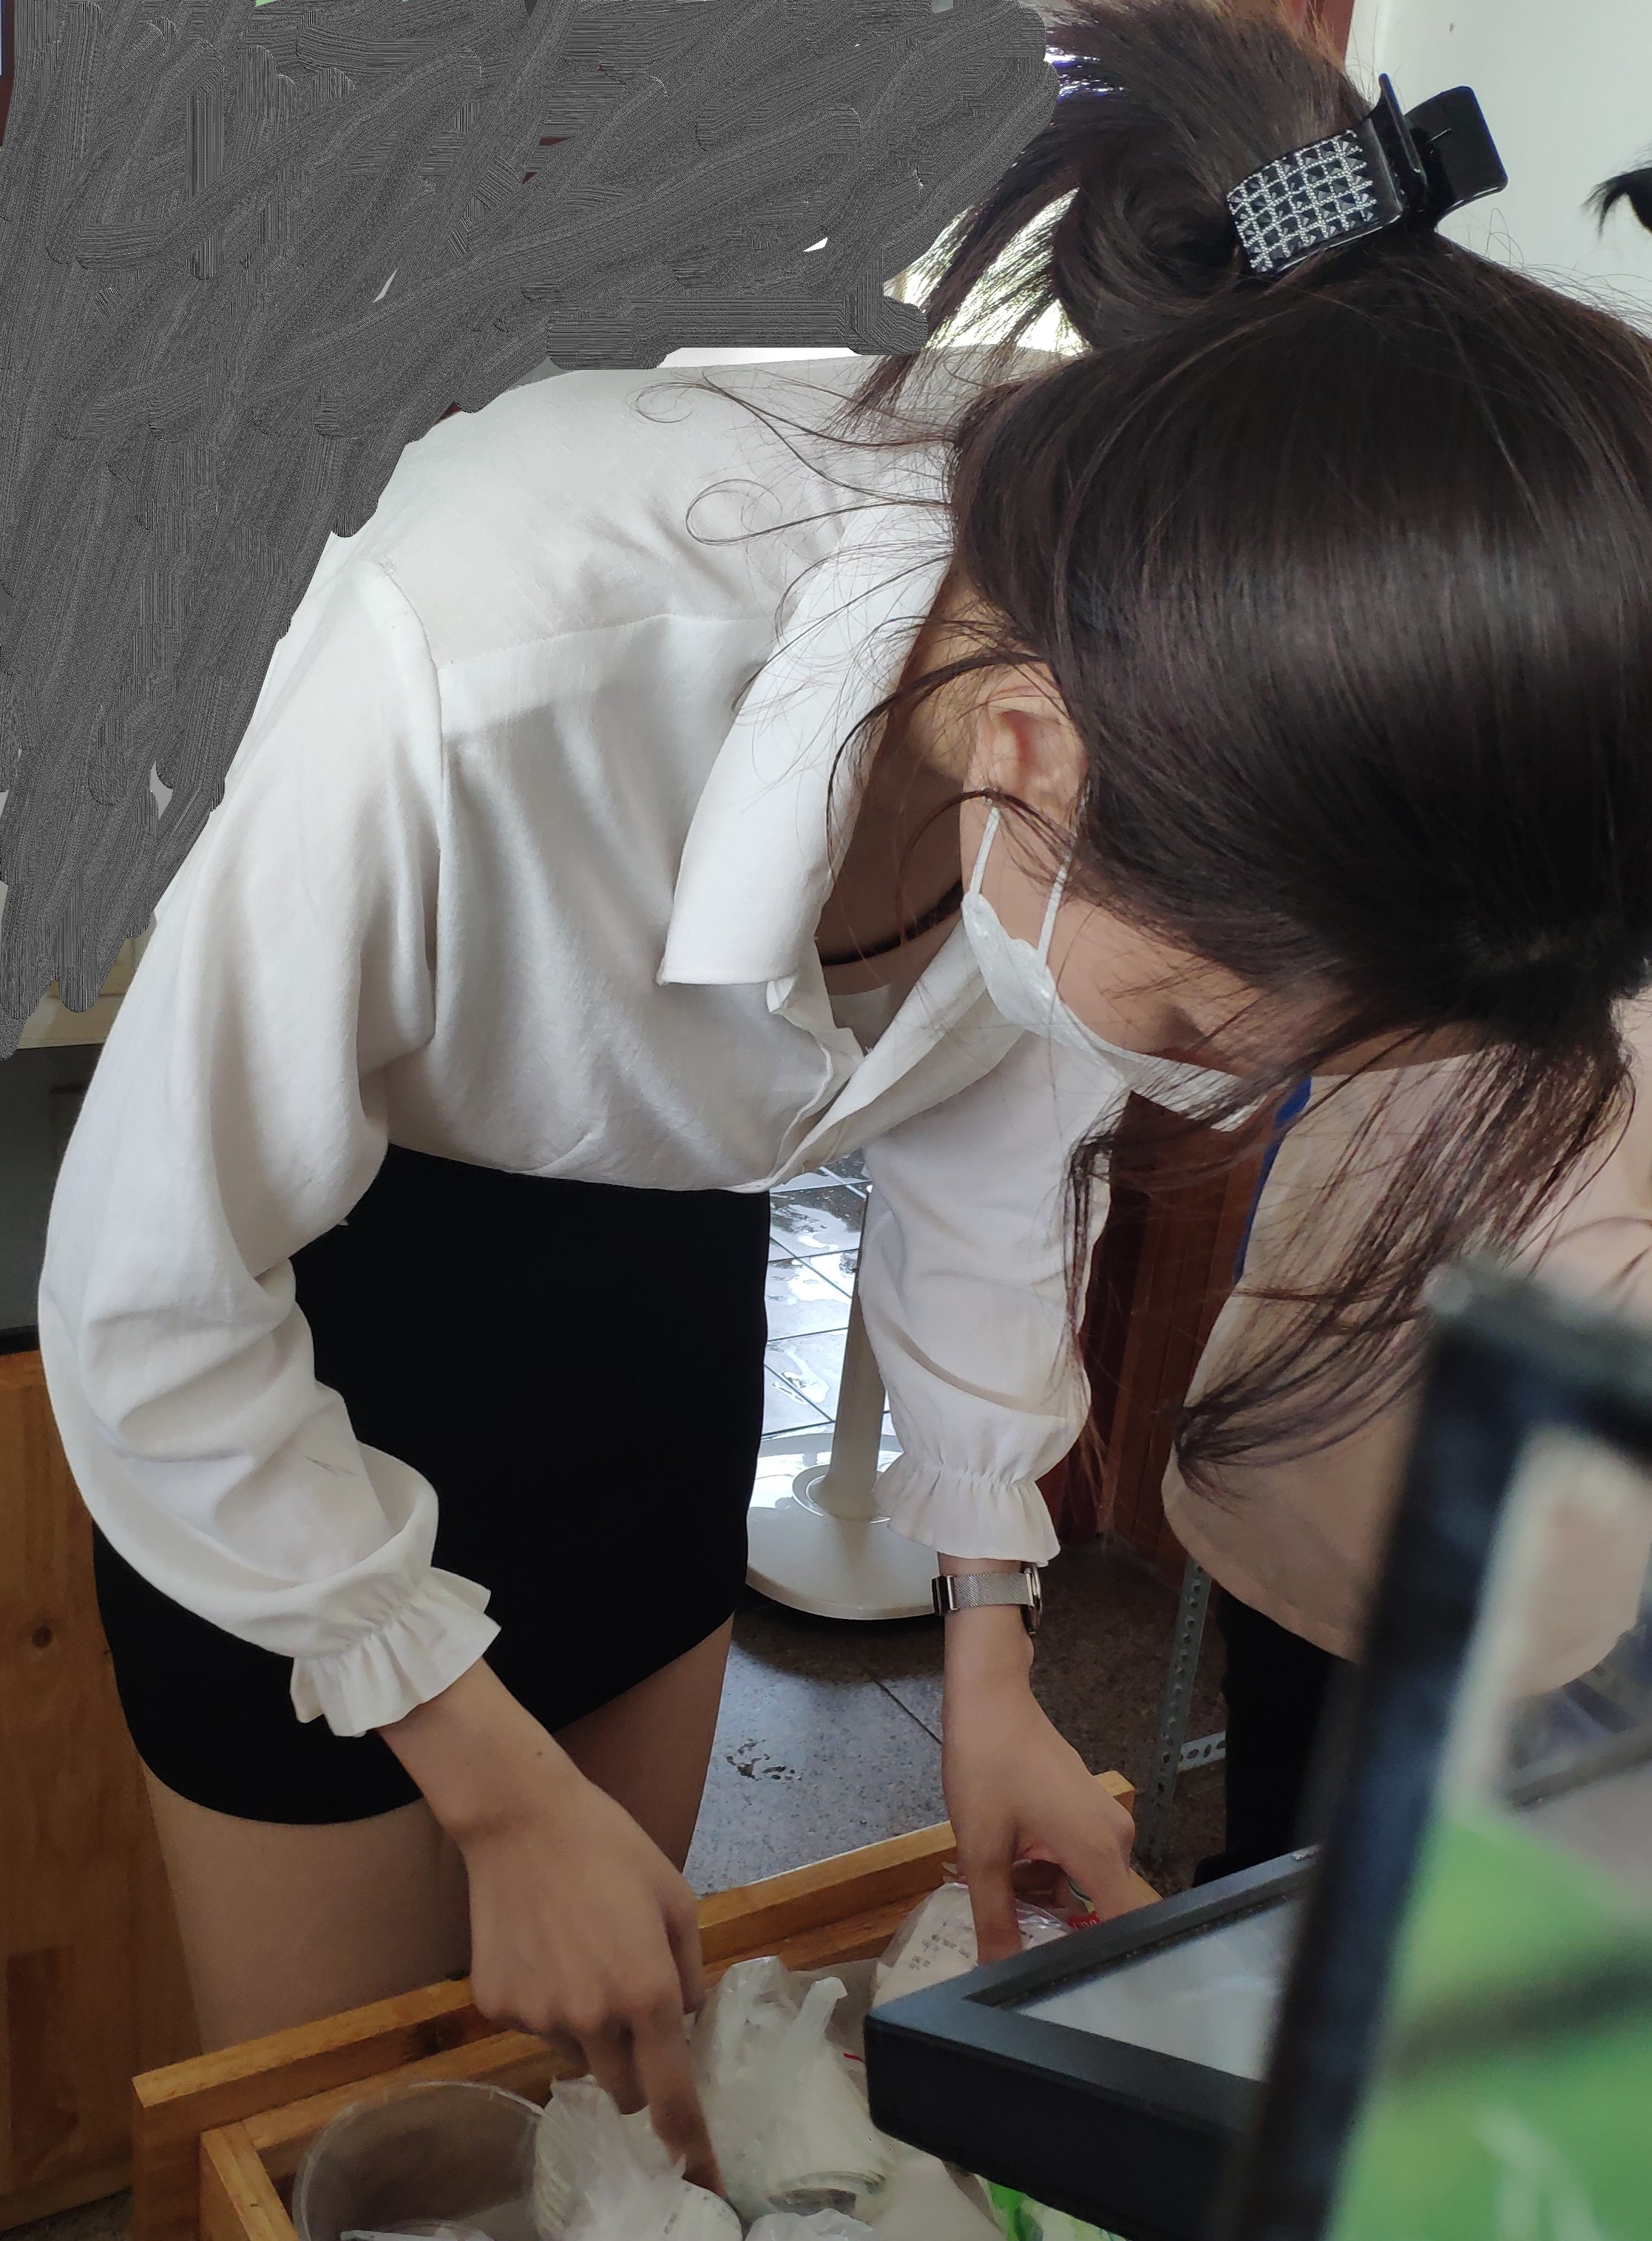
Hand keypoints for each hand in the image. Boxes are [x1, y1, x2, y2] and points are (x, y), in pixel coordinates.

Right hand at [381, 1662, 719, 2191]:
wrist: (522, 1820)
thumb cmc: (611, 1849)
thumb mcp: (675, 1900)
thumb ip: (688, 1971)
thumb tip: (685, 2022)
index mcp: (647, 1992)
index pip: (672, 2096)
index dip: (690, 2145)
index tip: (702, 2181)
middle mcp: (592, 2016)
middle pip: (622, 2090)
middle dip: (636, 2071)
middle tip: (632, 2012)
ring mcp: (538, 2016)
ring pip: (577, 2055)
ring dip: (588, 2028)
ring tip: (581, 1953)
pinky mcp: (498, 2006)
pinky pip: (534, 2027)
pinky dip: (546, 2004)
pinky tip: (544, 1947)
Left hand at [941, 1601, 1145, 1963]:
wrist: (990, 1696)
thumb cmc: (988, 1767)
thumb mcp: (983, 1849)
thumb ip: (995, 1917)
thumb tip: (998, 1973)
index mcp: (1099, 1852)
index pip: (1132, 1925)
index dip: (1111, 1963)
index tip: (1082, 1991)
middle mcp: (1116, 1838)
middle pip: (1106, 1908)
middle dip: (1069, 1936)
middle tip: (1026, 1962)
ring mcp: (1102, 1819)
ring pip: (1087, 1884)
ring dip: (1051, 1903)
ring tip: (1005, 1919)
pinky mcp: (1085, 1807)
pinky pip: (1078, 1858)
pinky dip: (1050, 1875)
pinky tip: (1010, 1878)